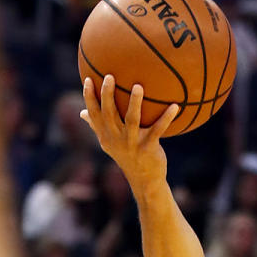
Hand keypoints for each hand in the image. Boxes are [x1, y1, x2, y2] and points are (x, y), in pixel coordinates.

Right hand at [80, 75, 178, 191]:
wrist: (144, 180)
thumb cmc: (127, 157)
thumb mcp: (109, 143)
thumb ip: (97, 127)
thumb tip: (81, 112)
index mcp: (105, 136)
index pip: (94, 114)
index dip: (89, 97)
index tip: (88, 79)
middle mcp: (116, 139)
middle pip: (109, 113)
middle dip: (107, 94)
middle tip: (110, 76)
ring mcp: (132, 143)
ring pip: (132, 120)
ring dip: (135, 102)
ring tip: (138, 86)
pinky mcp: (148, 148)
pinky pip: (158, 130)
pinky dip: (166, 118)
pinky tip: (174, 106)